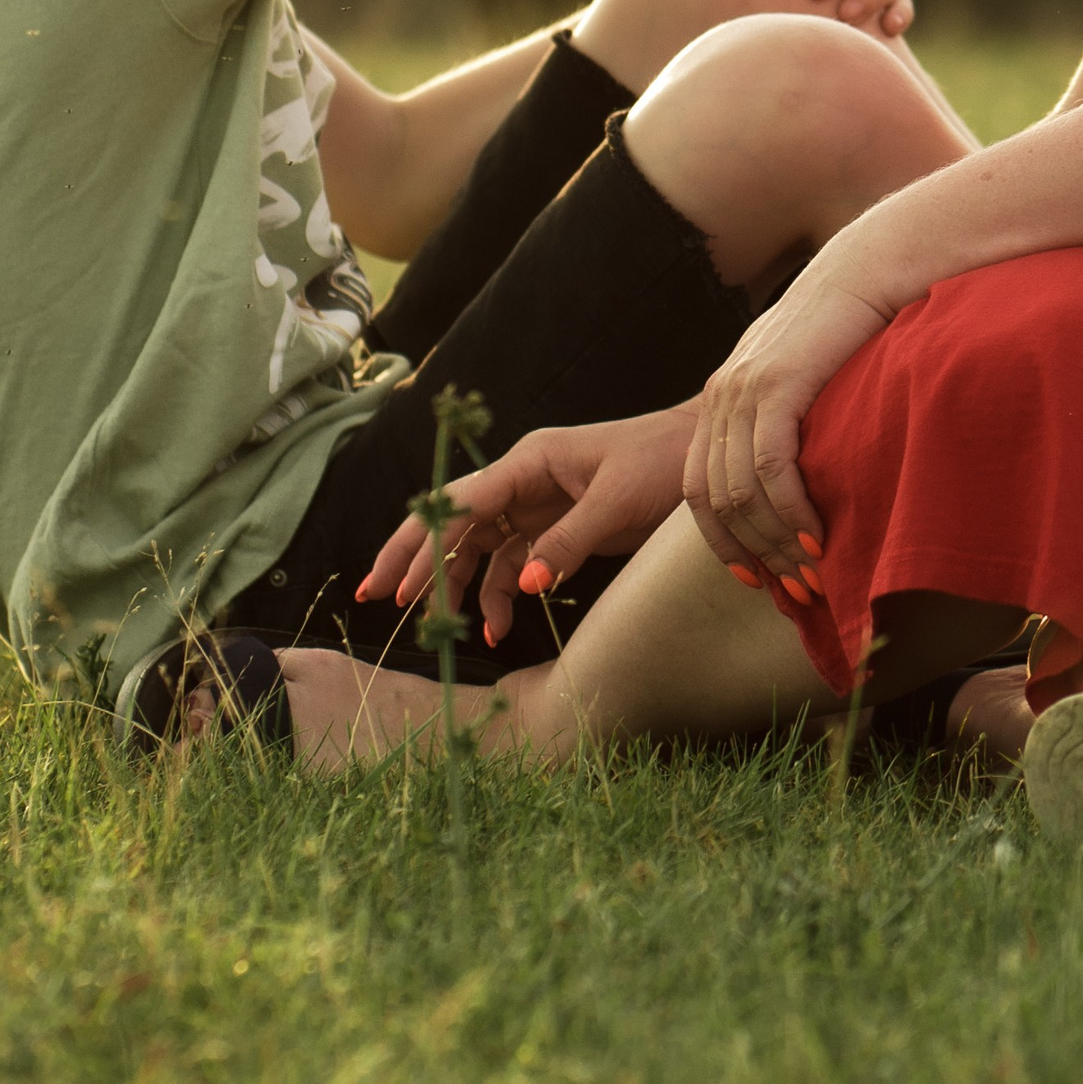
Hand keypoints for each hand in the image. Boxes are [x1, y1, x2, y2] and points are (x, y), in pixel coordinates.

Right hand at [355, 403, 695, 645]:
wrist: (701, 454)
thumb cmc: (661, 462)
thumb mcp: (616, 502)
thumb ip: (569, 542)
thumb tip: (524, 586)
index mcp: (530, 461)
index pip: (460, 501)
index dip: (421, 540)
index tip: (390, 580)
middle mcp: (523, 481)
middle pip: (456, 523)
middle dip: (418, 560)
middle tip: (382, 600)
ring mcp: (537, 505)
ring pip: (480, 548)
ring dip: (461, 587)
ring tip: (448, 629)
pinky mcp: (556, 528)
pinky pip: (514, 563)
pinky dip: (501, 594)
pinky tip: (496, 627)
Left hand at [684, 247, 901, 585]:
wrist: (868, 269)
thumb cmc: (850, 326)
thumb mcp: (802, 376)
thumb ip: (787, 419)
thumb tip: (800, 475)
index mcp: (721, 398)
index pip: (698, 489)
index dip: (722, 541)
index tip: (755, 579)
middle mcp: (720, 396)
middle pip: (715, 501)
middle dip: (752, 555)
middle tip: (793, 591)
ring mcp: (743, 391)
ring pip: (741, 494)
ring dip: (775, 544)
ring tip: (811, 575)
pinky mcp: (776, 387)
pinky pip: (771, 470)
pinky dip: (790, 512)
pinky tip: (818, 536)